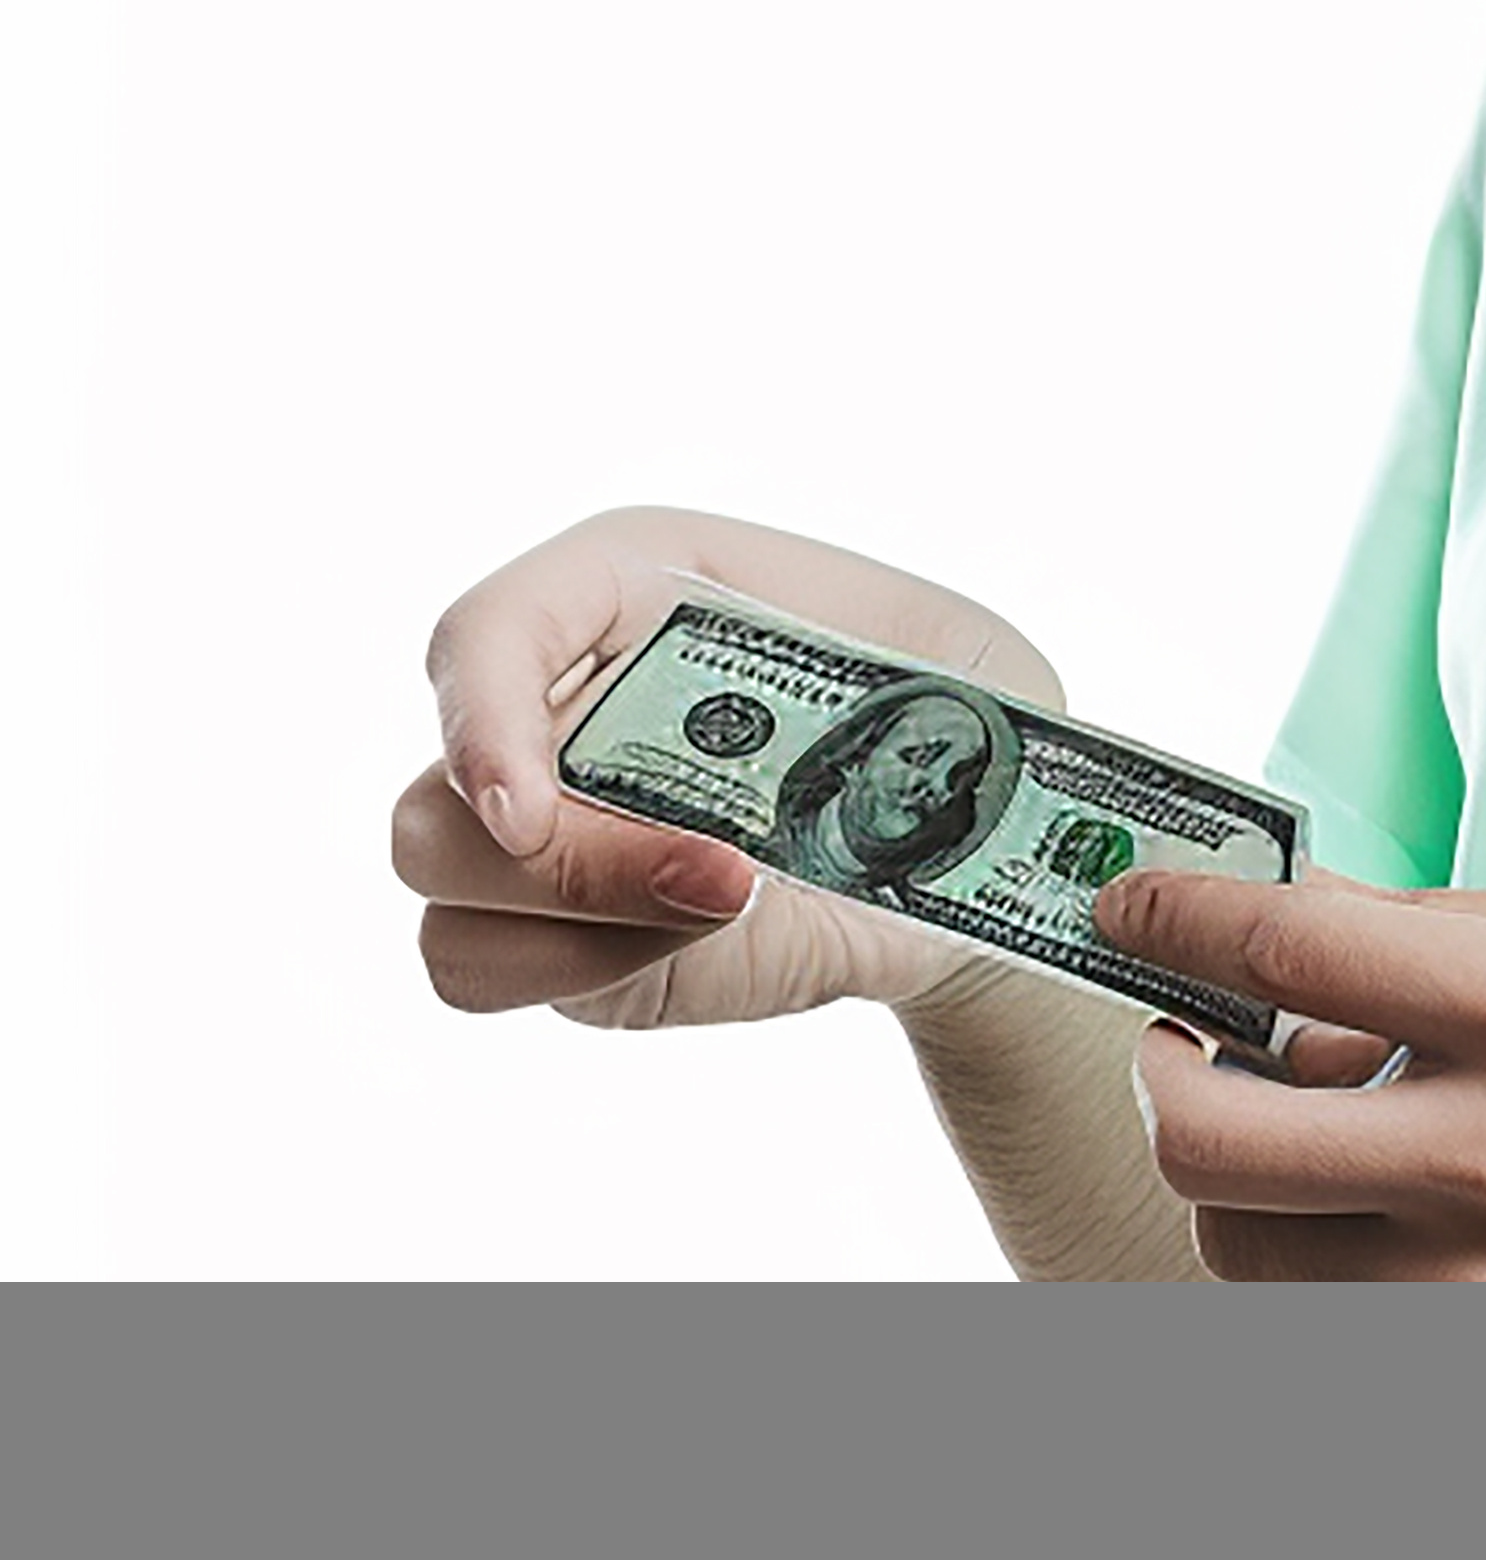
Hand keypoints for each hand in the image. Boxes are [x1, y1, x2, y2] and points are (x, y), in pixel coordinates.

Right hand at [394, 503, 1067, 1040]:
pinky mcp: (554, 926)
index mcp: (640, 586)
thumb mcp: (975, 669)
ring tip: (740, 902)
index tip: (531, 808)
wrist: (971, 844)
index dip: (482, 708)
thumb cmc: (963, 720)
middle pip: (437, 798)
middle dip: (564, 862)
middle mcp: (562, 699)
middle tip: (720, 876)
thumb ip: (917, 694)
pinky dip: (582, 973)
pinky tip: (715, 941)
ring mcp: (544, 821)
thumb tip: (867, 761)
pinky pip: (479, 968)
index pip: (488, 630)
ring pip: (443, 888)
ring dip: (577, 922)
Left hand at [1110, 872, 1485, 1277]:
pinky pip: (1350, 1341)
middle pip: (1214, 1136)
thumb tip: (1324, 933)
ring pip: (1256, 1260)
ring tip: (1305, 1148)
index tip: (1140, 910)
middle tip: (1183, 1049)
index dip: (1177, 921)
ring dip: (1247, 1194)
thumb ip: (1476, 938)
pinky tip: (1383, 1237)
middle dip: (1165, 1076)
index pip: (1289, 951)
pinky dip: (1334, 1286)